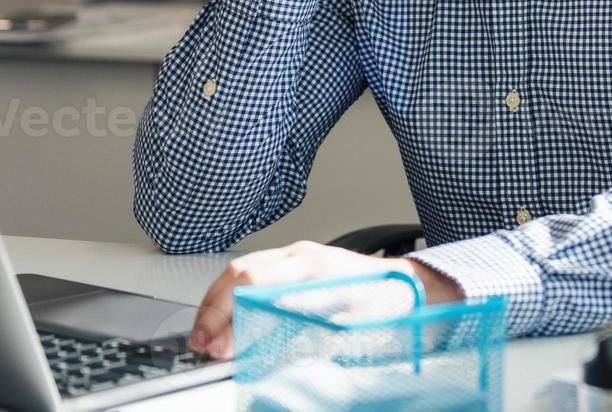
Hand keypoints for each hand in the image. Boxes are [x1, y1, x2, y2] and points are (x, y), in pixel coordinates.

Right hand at [188, 240, 462, 360]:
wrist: (408, 283)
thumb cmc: (386, 303)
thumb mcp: (351, 326)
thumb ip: (309, 338)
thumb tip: (269, 356)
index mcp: (311, 268)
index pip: (251, 280)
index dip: (227, 315)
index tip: (219, 345)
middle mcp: (300, 256)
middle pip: (238, 273)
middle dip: (213, 311)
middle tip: (203, 344)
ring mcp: (297, 255)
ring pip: (241, 270)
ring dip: (219, 304)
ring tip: (209, 337)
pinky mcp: (297, 261)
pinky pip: (255, 271)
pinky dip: (234, 296)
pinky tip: (229, 320)